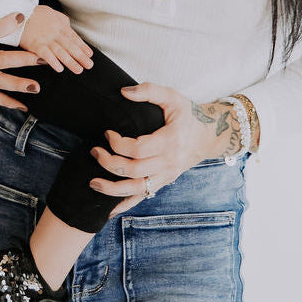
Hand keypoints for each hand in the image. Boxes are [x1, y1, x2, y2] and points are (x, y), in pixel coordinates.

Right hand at [20, 5, 93, 72]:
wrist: (18, 12)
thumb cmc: (34, 14)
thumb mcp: (53, 13)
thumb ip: (62, 22)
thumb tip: (69, 28)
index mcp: (60, 25)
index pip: (74, 38)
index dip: (83, 47)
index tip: (90, 55)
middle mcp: (55, 32)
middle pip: (70, 46)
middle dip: (81, 57)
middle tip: (89, 65)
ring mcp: (46, 39)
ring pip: (61, 52)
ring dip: (70, 62)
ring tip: (78, 70)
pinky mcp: (35, 44)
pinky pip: (46, 55)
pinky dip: (53, 62)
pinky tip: (59, 69)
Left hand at [87, 83, 230, 214]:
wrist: (209, 136)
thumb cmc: (188, 115)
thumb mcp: (172, 97)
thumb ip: (149, 91)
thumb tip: (123, 92)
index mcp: (170, 141)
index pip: (138, 149)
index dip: (118, 143)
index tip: (107, 133)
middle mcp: (168, 162)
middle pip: (134, 170)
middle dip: (109, 163)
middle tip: (94, 151)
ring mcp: (166, 175)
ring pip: (137, 189)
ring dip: (112, 189)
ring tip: (92, 183)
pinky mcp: (163, 182)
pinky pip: (143, 196)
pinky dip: (125, 204)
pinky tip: (108, 210)